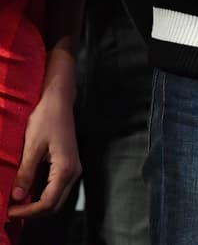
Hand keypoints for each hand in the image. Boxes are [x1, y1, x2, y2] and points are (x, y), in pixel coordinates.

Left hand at [9, 47, 79, 218]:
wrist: (59, 100)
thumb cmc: (46, 119)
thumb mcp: (32, 146)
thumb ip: (26, 173)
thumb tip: (17, 198)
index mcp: (65, 168)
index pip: (47, 202)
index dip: (27, 212)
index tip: (8, 211)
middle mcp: (73, 171)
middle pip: (55, 204)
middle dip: (33, 213)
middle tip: (11, 211)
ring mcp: (73, 168)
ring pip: (57, 198)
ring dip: (38, 206)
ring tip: (17, 204)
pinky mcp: (69, 164)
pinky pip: (57, 188)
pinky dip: (43, 196)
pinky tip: (28, 192)